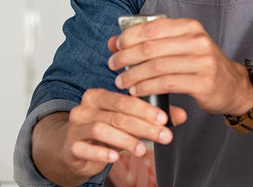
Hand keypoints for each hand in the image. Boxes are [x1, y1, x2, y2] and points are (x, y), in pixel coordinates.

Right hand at [51, 88, 184, 181]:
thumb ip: (152, 117)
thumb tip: (182, 115)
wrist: (73, 149)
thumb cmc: (104, 132)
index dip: (146, 109)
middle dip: (143, 127)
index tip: (164, 119)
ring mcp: (75, 127)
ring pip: (101, 129)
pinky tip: (115, 157)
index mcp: (98, 96)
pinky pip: (84, 148)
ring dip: (125, 140)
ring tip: (142, 150)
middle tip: (164, 136)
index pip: (124, 99)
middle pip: (116, 115)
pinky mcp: (70, 146)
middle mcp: (84, 108)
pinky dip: (101, 153)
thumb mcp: (127, 122)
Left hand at [108, 17, 252, 115]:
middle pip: (151, 47)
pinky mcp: (203, 82)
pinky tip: (137, 91)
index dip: (129, 37)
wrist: (233, 86)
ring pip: (157, 66)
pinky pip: (167, 84)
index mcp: (189, 27)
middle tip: (113, 66)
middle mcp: (197, 40)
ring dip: (134, 75)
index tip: (115, 48)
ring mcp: (202, 61)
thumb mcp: (179, 47)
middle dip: (126, 57)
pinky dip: (147, 87)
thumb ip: (149, 43)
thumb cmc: (200, 65)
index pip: (152, 28)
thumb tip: (114, 41)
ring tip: (121, 81)